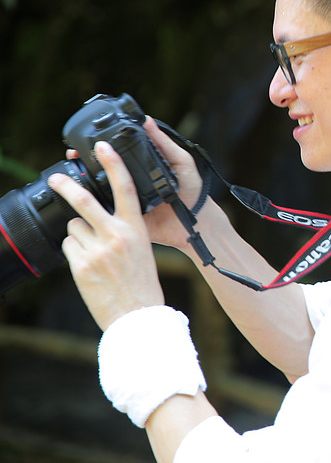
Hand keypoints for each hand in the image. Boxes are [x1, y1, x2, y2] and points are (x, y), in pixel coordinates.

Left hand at [48, 141, 164, 329]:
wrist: (137, 315)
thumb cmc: (142, 284)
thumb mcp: (142, 249)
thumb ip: (124, 230)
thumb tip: (95, 219)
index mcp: (137, 229)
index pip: (125, 188)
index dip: (113, 163)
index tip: (102, 147)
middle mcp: (116, 235)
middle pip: (85, 201)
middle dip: (66, 187)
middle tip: (56, 178)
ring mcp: (96, 250)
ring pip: (74, 228)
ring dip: (78, 235)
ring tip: (94, 254)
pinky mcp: (81, 265)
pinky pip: (68, 247)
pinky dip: (74, 253)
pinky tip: (88, 266)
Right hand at [63, 118, 207, 252]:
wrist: (197, 221)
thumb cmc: (192, 189)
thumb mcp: (181, 162)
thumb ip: (164, 144)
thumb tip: (147, 120)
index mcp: (138, 169)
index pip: (115, 156)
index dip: (99, 149)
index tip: (87, 141)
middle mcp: (128, 184)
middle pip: (99, 172)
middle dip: (84, 163)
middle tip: (74, 154)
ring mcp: (125, 202)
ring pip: (97, 192)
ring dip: (81, 184)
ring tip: (72, 174)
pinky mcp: (125, 219)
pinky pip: (105, 214)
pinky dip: (92, 208)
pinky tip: (81, 201)